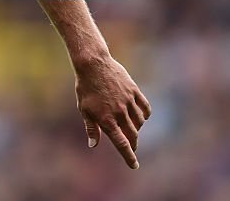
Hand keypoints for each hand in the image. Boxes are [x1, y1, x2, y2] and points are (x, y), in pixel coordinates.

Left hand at [75, 54, 150, 168]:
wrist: (93, 64)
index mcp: (107, 119)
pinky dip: (145, 115)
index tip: (134, 165)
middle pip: (132, 135)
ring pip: (139, 122)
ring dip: (137, 129)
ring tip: (131, 129)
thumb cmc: (85, 87)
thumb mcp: (84, 109)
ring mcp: (129, 101)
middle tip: (131, 147)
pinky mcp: (134, 91)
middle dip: (133, 144)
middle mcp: (120, 113)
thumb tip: (93, 145)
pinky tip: (141, 117)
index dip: (128, 156)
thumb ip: (91, 128)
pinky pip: (145, 107)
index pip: (121, 143)